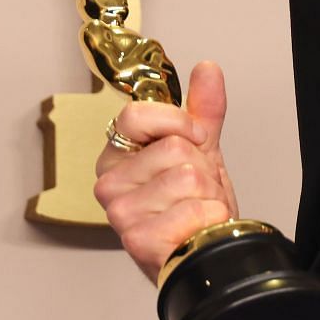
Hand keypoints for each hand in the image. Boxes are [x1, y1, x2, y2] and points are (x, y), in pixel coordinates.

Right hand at [94, 60, 240, 282]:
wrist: (201, 251)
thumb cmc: (191, 203)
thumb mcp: (200, 151)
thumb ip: (203, 109)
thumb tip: (207, 68)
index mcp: (117, 155)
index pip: (135, 115)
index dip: (177, 123)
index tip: (194, 138)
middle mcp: (110, 183)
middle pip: (173, 148)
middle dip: (201, 168)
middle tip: (196, 188)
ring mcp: (120, 214)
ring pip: (187, 178)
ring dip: (208, 195)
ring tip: (197, 209)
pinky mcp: (137, 241)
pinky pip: (192, 210)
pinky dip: (209, 218)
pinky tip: (197, 228)